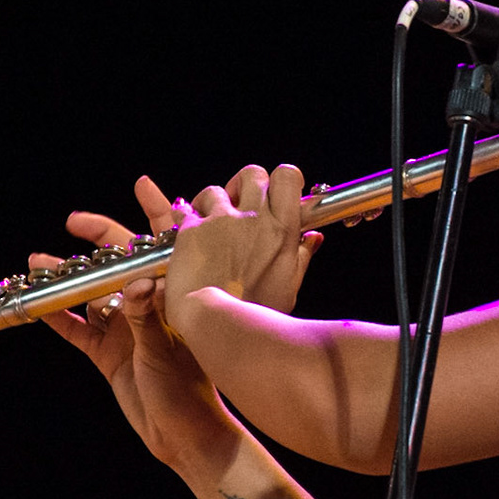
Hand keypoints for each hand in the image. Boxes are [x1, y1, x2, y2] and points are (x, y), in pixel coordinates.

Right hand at [30, 181, 237, 472]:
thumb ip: (148, 318)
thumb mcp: (167, 352)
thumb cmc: (192, 392)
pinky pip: (78, 331)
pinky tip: (35, 305)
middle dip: (98, 239)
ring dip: (66, 279)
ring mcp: (126, 331)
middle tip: (72, 220)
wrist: (185, 437)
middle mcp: (149, 308)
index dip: (157, 214)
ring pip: (91, 295)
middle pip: (118, 264)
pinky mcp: (107, 356)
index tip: (141, 186)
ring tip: (37, 261)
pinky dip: (58, 318)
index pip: (165, 248)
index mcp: (173, 299)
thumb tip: (136, 284)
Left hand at [165, 162, 325, 316]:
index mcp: (282, 231)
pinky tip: (187, 236)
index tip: (273, 191)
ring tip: (207, 221)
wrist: (217, 325)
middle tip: (237, 203)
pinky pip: (186, 211)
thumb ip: (301, 256)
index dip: (280, 178)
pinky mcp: (192, 230)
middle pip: (251, 173)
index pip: (287, 176)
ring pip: (215, 189)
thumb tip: (313, 237)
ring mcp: (222, 222)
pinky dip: (186, 219)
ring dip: (210, 201)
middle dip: (242, 185)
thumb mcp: (288, 285)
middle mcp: (254, 220)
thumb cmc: (255, 313)